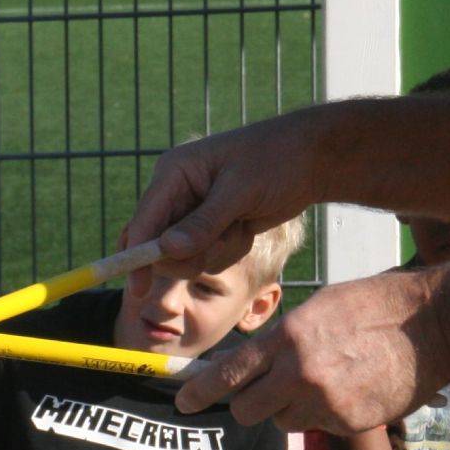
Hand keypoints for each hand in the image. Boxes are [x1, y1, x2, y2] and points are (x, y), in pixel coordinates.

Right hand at [120, 111, 324, 297]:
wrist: (312, 159)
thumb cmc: (277, 159)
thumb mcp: (241, 190)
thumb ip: (203, 222)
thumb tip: (167, 250)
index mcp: (174, 173)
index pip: (144, 221)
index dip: (136, 256)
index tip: (138, 289)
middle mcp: (175, 194)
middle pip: (158, 247)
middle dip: (190, 255)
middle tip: (222, 241)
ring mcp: (191, 213)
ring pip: (184, 258)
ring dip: (215, 252)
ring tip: (242, 225)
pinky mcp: (209, 228)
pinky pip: (205, 258)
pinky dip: (228, 251)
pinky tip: (247, 227)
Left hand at [174, 265, 449, 432]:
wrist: (436, 325)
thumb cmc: (376, 307)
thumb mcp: (319, 308)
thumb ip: (282, 340)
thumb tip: (253, 364)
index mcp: (287, 339)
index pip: (228, 374)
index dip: (200, 392)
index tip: (183, 403)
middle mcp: (299, 374)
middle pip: (248, 412)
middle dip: (251, 406)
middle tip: (268, 393)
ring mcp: (325, 402)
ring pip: (284, 422)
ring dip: (293, 410)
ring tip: (326, 380)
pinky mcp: (349, 422)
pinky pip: (321, 427)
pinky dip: (328, 414)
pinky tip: (353, 388)